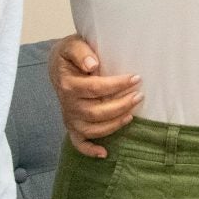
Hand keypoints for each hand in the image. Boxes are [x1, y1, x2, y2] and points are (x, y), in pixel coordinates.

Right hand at [48, 35, 141, 156]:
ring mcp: (70, 117)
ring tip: (132, 114)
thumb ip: (81, 52)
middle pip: (97, 111)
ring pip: (92, 129)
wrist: (59, 66)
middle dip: (121, 105)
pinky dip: (90, 150)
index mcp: (69, 85)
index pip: (96, 88)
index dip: (118, 84)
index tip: (136, 78)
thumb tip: (92, 65)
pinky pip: (78, 143)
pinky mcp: (72, 126)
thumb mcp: (73, 45)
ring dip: (114, 124)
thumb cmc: (71, 54)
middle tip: (139, 95)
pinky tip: (104, 153)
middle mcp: (68, 104)